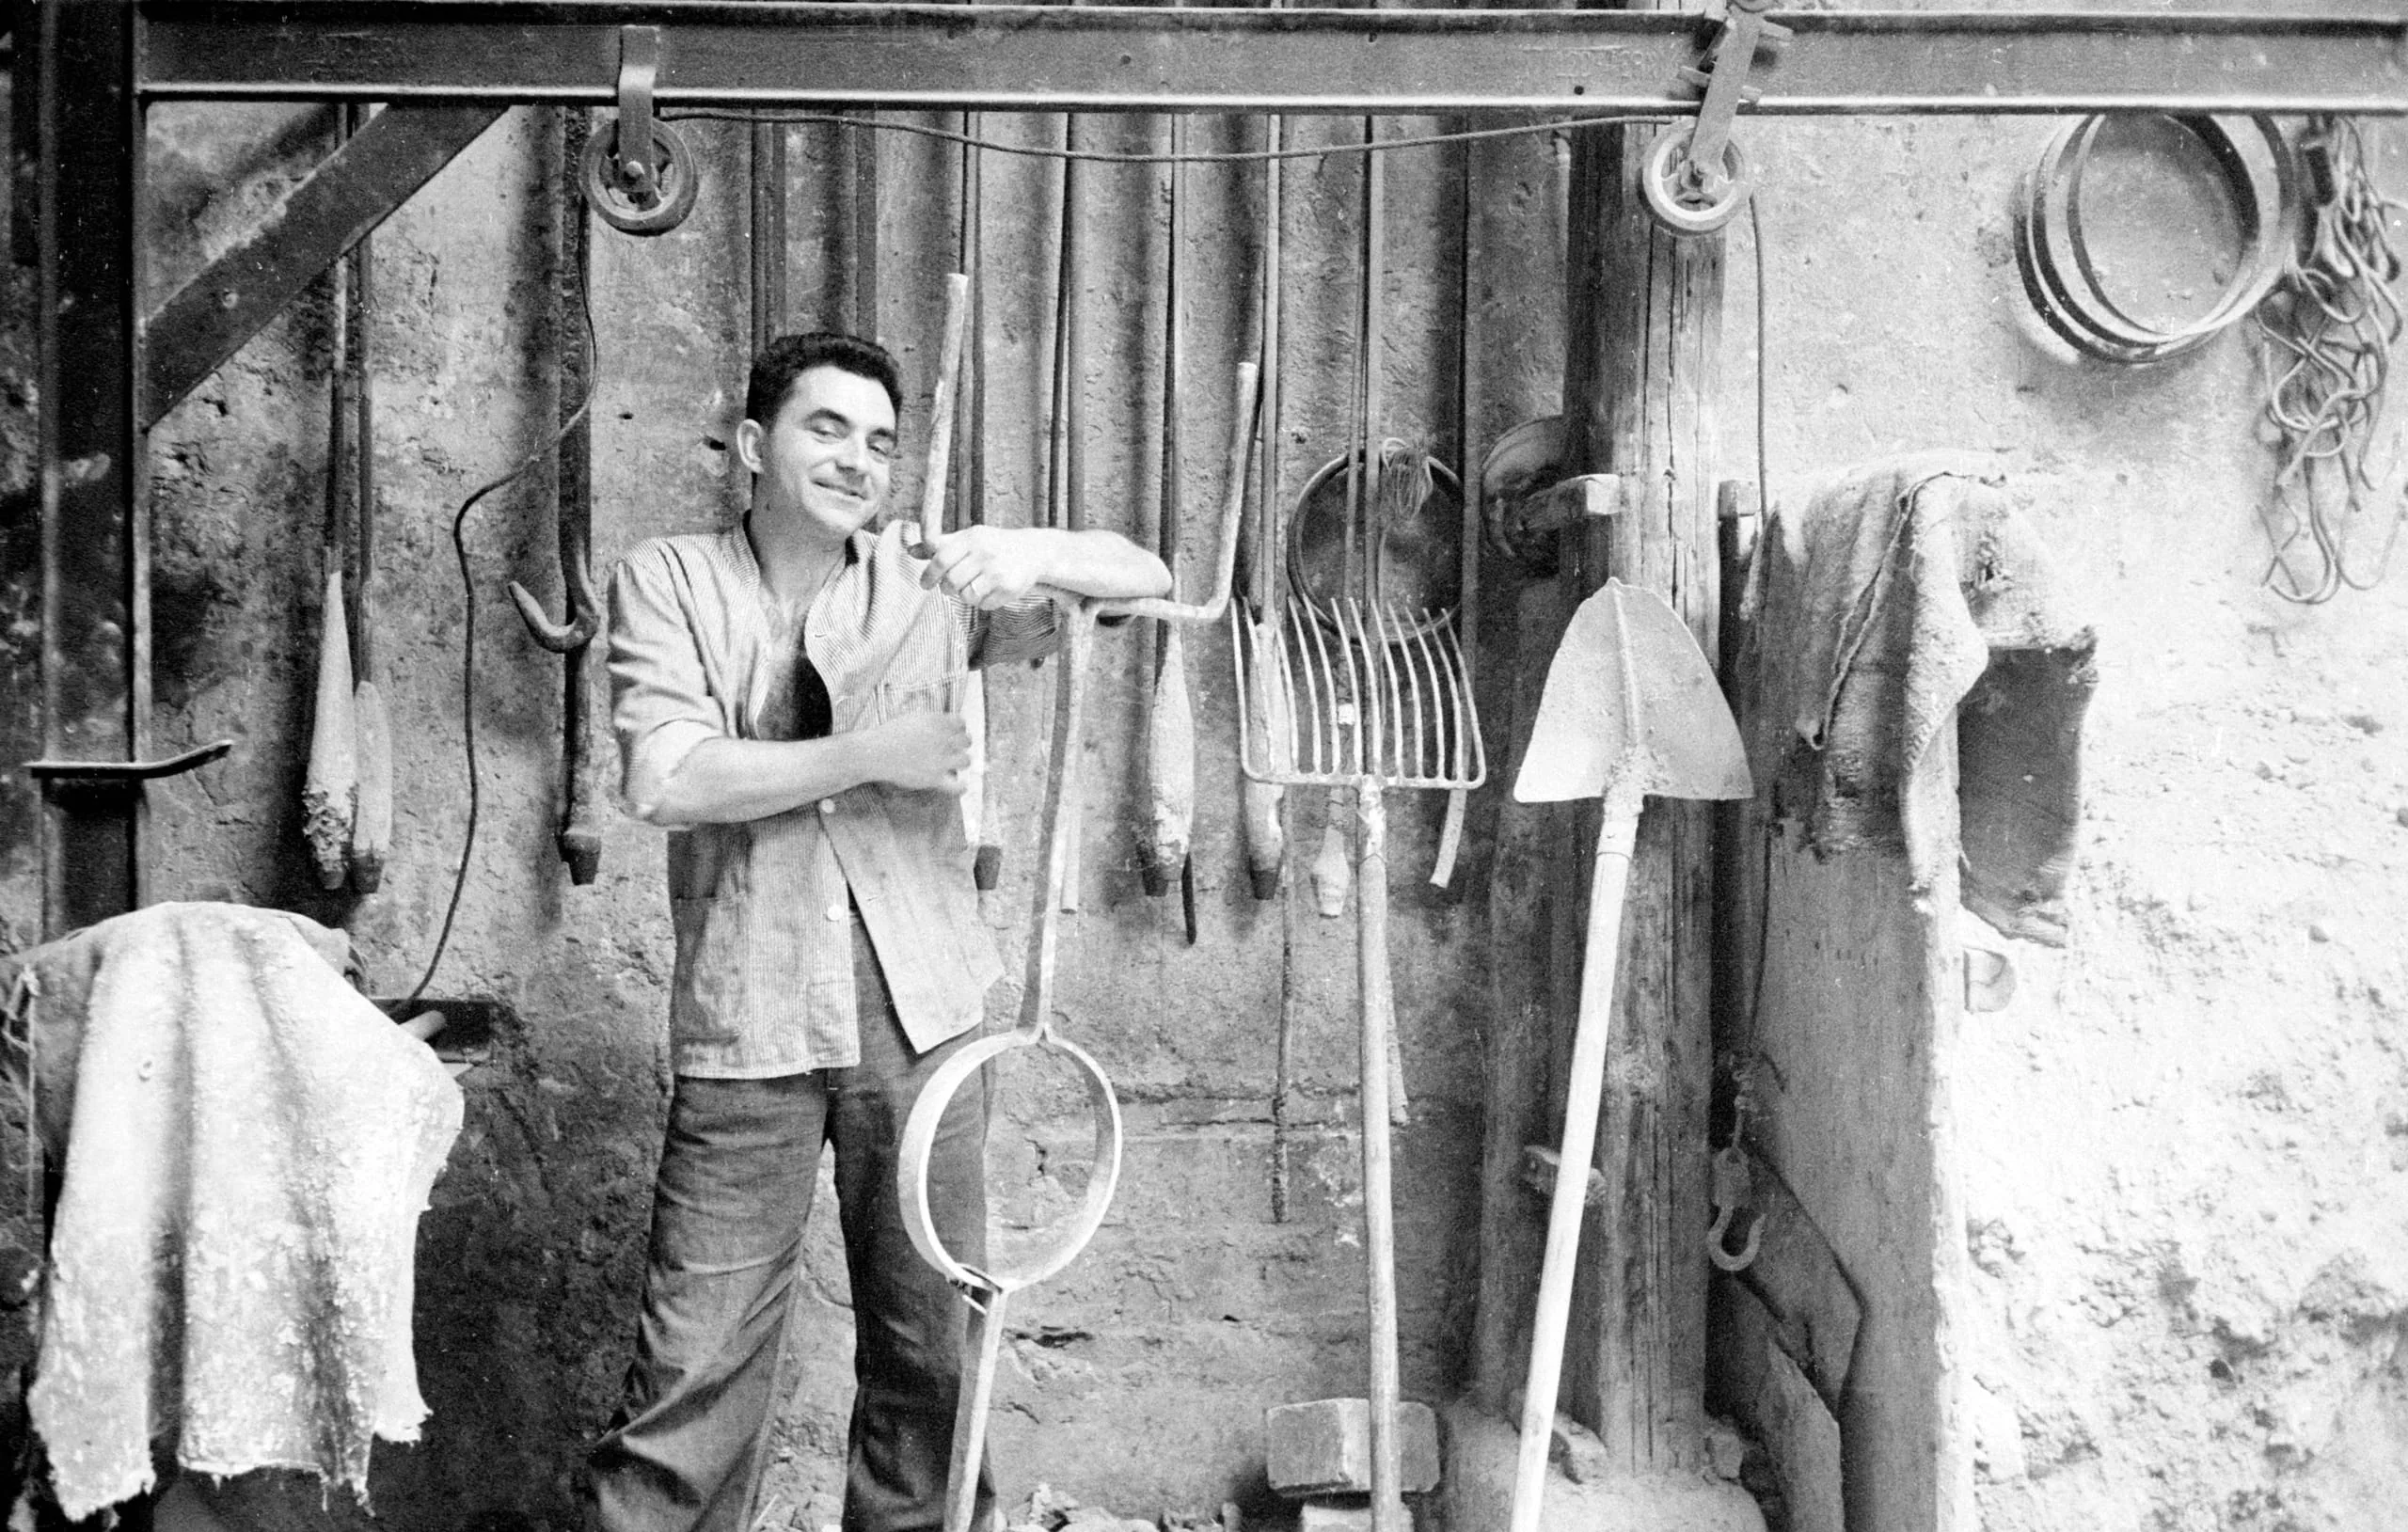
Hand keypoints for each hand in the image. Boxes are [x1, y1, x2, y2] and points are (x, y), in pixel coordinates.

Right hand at [858, 712, 972, 794]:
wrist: (874, 753)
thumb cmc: (889, 734)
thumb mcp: (912, 718)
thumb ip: (932, 720)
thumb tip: (946, 723)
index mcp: (936, 722)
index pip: (961, 722)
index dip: (959, 728)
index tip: (954, 732)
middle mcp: (942, 740)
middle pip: (966, 740)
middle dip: (962, 743)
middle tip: (953, 748)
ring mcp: (939, 760)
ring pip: (966, 761)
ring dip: (961, 761)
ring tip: (953, 763)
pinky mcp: (934, 779)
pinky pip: (957, 786)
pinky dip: (961, 787)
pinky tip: (961, 784)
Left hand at [915, 525, 1048, 610]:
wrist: (1032, 552)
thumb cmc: (992, 545)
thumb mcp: (968, 538)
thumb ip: (941, 545)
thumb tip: (910, 550)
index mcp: (972, 537)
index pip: (940, 559)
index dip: (929, 574)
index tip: (924, 584)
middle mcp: (985, 553)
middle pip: (951, 582)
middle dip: (947, 588)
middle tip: (949, 588)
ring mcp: (998, 571)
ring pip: (967, 596)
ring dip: (966, 596)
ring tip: (974, 586)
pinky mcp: (1010, 588)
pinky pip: (984, 605)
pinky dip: (983, 602)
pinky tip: (991, 591)